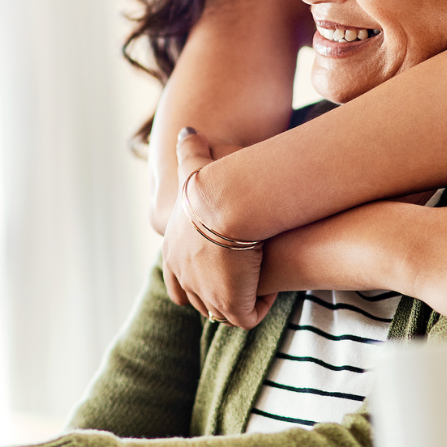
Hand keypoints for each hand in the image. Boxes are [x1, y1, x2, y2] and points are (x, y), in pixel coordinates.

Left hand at [161, 128, 276, 328]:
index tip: (219, 271)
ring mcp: (205, 295)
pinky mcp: (230, 305)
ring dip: (241, 300)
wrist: (226, 203)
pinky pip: (247, 316)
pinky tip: (273, 288)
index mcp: (172, 252)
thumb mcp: (196, 166)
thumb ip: (190, 150)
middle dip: (221, 294)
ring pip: (223, 312)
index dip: (197, 280)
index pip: (177, 282)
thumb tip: (188, 130)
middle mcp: (184, 277)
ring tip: (261, 284)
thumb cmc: (213, 182)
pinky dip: (260, 305)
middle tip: (244, 281)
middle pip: (199, 301)